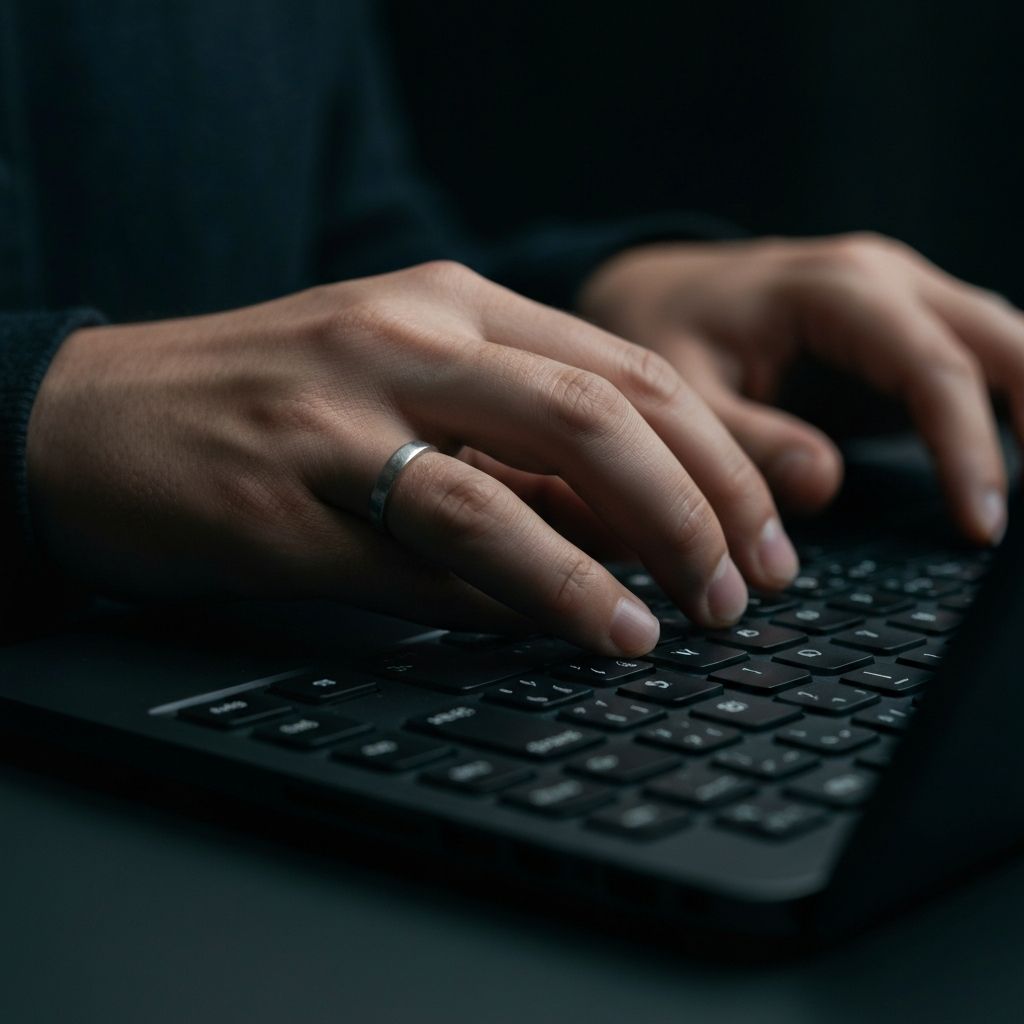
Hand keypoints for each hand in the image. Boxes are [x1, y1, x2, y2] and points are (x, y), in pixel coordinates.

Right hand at [27, 261, 801, 654]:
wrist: (97, 418)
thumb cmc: (268, 406)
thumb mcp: (409, 391)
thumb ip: (520, 453)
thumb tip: (636, 529)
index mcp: (452, 301)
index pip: (629, 367)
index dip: (719, 456)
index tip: (765, 532)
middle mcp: (406, 335)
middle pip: (599, 412)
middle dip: (698, 506)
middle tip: (745, 588)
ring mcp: (340, 411)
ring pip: (510, 481)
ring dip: (613, 564)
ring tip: (675, 627)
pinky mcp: (285, 497)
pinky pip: (422, 551)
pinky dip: (514, 596)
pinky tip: (572, 630)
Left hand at [578, 233, 1023, 543]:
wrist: (657, 290)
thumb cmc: (664, 333)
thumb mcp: (677, 389)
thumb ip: (742, 440)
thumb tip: (822, 484)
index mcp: (836, 290)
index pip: (933, 368)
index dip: (969, 450)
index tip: (982, 526)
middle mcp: (886, 280)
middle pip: (1004, 339)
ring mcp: (904, 298)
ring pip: (1008, 341)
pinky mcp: (904, 330)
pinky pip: (981, 358)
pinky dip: (1015, 404)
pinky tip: (1021, 460)